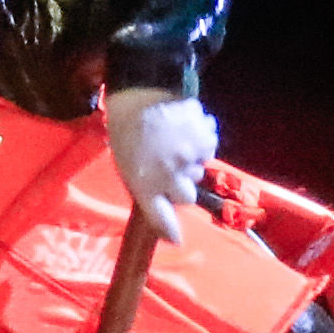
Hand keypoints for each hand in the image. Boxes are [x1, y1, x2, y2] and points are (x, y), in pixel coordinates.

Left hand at [102, 84, 221, 227]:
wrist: (140, 93)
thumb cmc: (125, 129)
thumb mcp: (124, 163)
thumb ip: (143, 185)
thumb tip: (159, 200)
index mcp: (144, 184)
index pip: (160, 217)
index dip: (170, 230)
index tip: (177, 239)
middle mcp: (170, 176)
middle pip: (186, 197)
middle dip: (180, 186)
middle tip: (169, 168)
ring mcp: (189, 158)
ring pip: (198, 172)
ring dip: (189, 163)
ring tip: (175, 143)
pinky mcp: (204, 140)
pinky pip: (208, 150)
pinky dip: (200, 143)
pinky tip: (186, 130)